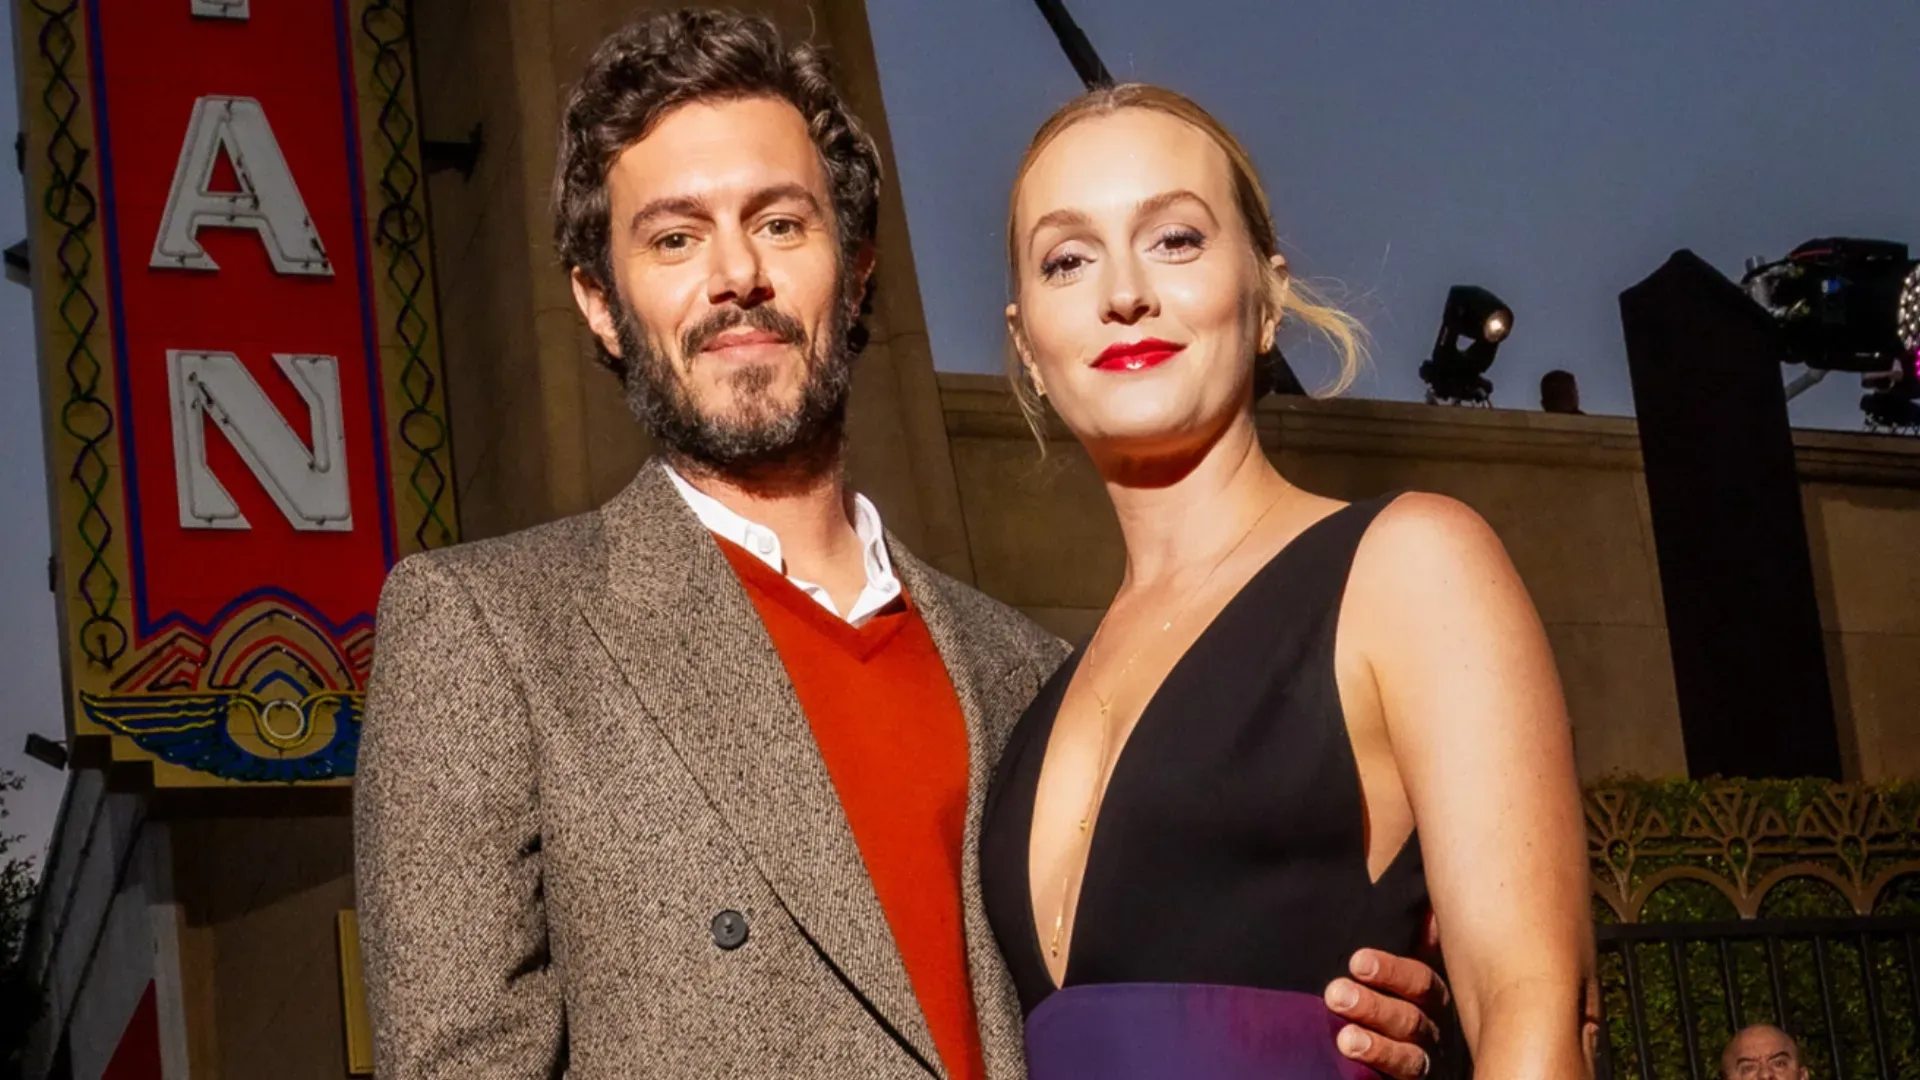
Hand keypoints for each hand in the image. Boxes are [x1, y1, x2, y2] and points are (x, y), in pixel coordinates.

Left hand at [1324, 940, 1450, 1079]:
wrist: (1379, 1032)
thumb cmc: (1386, 986)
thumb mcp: (1395, 956)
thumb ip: (1412, 932)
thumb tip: (1426, 907)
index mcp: (1431, 991)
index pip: (1420, 979)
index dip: (1391, 970)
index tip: (1356, 961)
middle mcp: (1433, 1026)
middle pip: (1412, 1019)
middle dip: (1374, 1006)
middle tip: (1336, 994)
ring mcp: (1424, 1058)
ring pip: (1409, 1056)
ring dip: (1377, 1046)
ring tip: (1345, 1039)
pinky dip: (1378, 1072)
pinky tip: (1349, 1062)